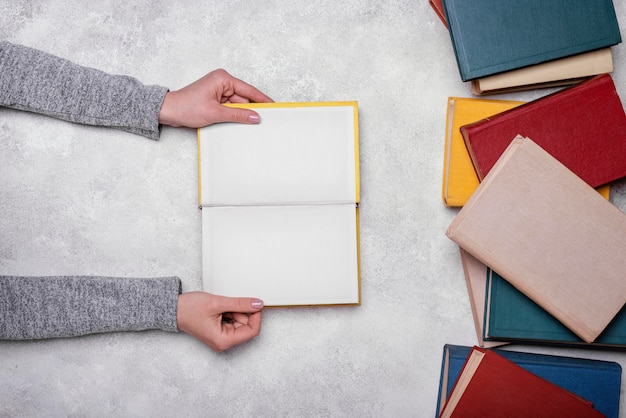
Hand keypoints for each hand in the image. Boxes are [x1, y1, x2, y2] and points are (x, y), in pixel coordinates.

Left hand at [158, 69, 272, 127]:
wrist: (168, 111)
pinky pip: (230, 108)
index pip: (249, 90)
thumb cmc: (186, 106)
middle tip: (261, 122)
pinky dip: (233, 115)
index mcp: (223, 78)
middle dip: (249, 110)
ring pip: (237, 105)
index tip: (274, 106)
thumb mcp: (216, 113)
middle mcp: (222, 82)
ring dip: (239, 114)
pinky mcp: (215, 99)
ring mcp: (218, 91)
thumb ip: (238, 115)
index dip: (262, 100)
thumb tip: (255, 117)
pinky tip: (236, 122)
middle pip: (244, 98)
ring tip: (243, 124)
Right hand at [176, 292, 262, 351]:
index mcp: (223, 341)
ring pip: (241, 322)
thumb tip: (258, 304)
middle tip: (229, 303)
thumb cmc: (189, 309)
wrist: (173, 309)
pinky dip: (231, 312)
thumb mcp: (217, 303)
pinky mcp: (220, 331)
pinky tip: (220, 309)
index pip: (252, 331)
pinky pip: (233, 321)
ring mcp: (222, 337)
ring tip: (220, 306)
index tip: (255, 303)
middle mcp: (224, 342)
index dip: (256, 316)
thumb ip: (240, 304)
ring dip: (235, 311)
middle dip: (242, 312)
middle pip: (247, 326)